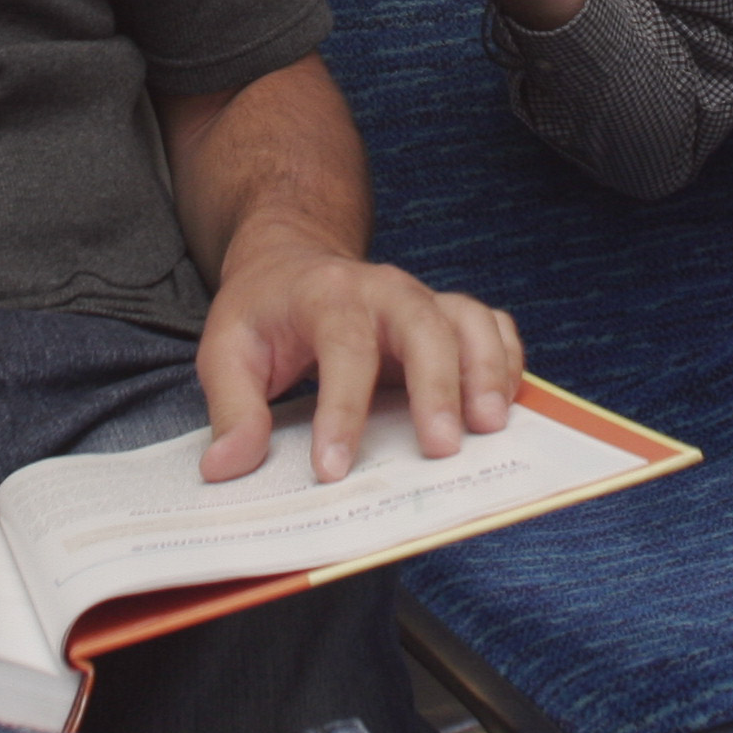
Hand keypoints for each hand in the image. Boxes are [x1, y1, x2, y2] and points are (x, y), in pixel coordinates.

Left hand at [192, 223, 524, 485]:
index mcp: (325, 295)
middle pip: (422, 325)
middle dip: (436, 386)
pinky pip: (493, 327)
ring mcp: (422, 300)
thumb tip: (226, 467)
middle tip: (441, 448)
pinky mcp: (448, 316)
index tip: (332, 470)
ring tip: (490, 426)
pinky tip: (506, 404)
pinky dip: (507, 361)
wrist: (292, 262)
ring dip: (486, 371)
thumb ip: (231, 408)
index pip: (341, 347)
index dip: (341, 410)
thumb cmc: (262, 312)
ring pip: (468, 321)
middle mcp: (383, 290)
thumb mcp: (225, 350)